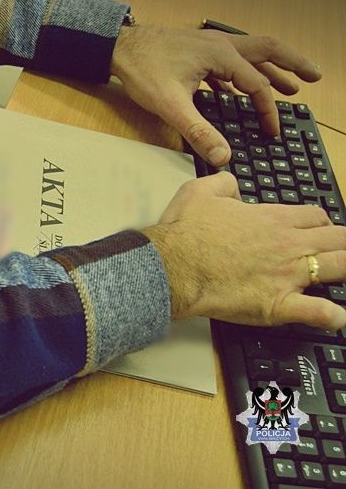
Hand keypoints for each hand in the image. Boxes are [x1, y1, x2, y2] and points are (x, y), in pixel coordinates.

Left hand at [110, 26, 321, 166]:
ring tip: (288, 85)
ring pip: (250, 54)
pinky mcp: (196, 50)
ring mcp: (209, 45)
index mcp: (221, 56)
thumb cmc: (142, 69)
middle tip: (314, 77)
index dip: (267, 112)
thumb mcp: (170, 106)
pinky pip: (229, 61)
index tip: (272, 132)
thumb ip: (198, 131)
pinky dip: (242, 74)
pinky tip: (237, 91)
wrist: (117, 47)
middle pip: (268, 51)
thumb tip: (221, 156)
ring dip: (270, 69)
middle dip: (292, 65)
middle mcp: (220, 45)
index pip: (256, 86)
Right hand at [142, 172, 345, 329]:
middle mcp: (288, 245)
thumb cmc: (184, 233)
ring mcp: (287, 276)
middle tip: (343, 250)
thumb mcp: (199, 191)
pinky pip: (317, 312)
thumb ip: (223, 183)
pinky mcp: (277, 304)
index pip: (315, 217)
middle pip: (338, 240)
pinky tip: (337, 317)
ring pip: (339, 268)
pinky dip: (332, 316)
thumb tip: (232, 185)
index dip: (322, 223)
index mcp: (272, 219)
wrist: (172, 266)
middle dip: (345, 243)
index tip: (321, 230)